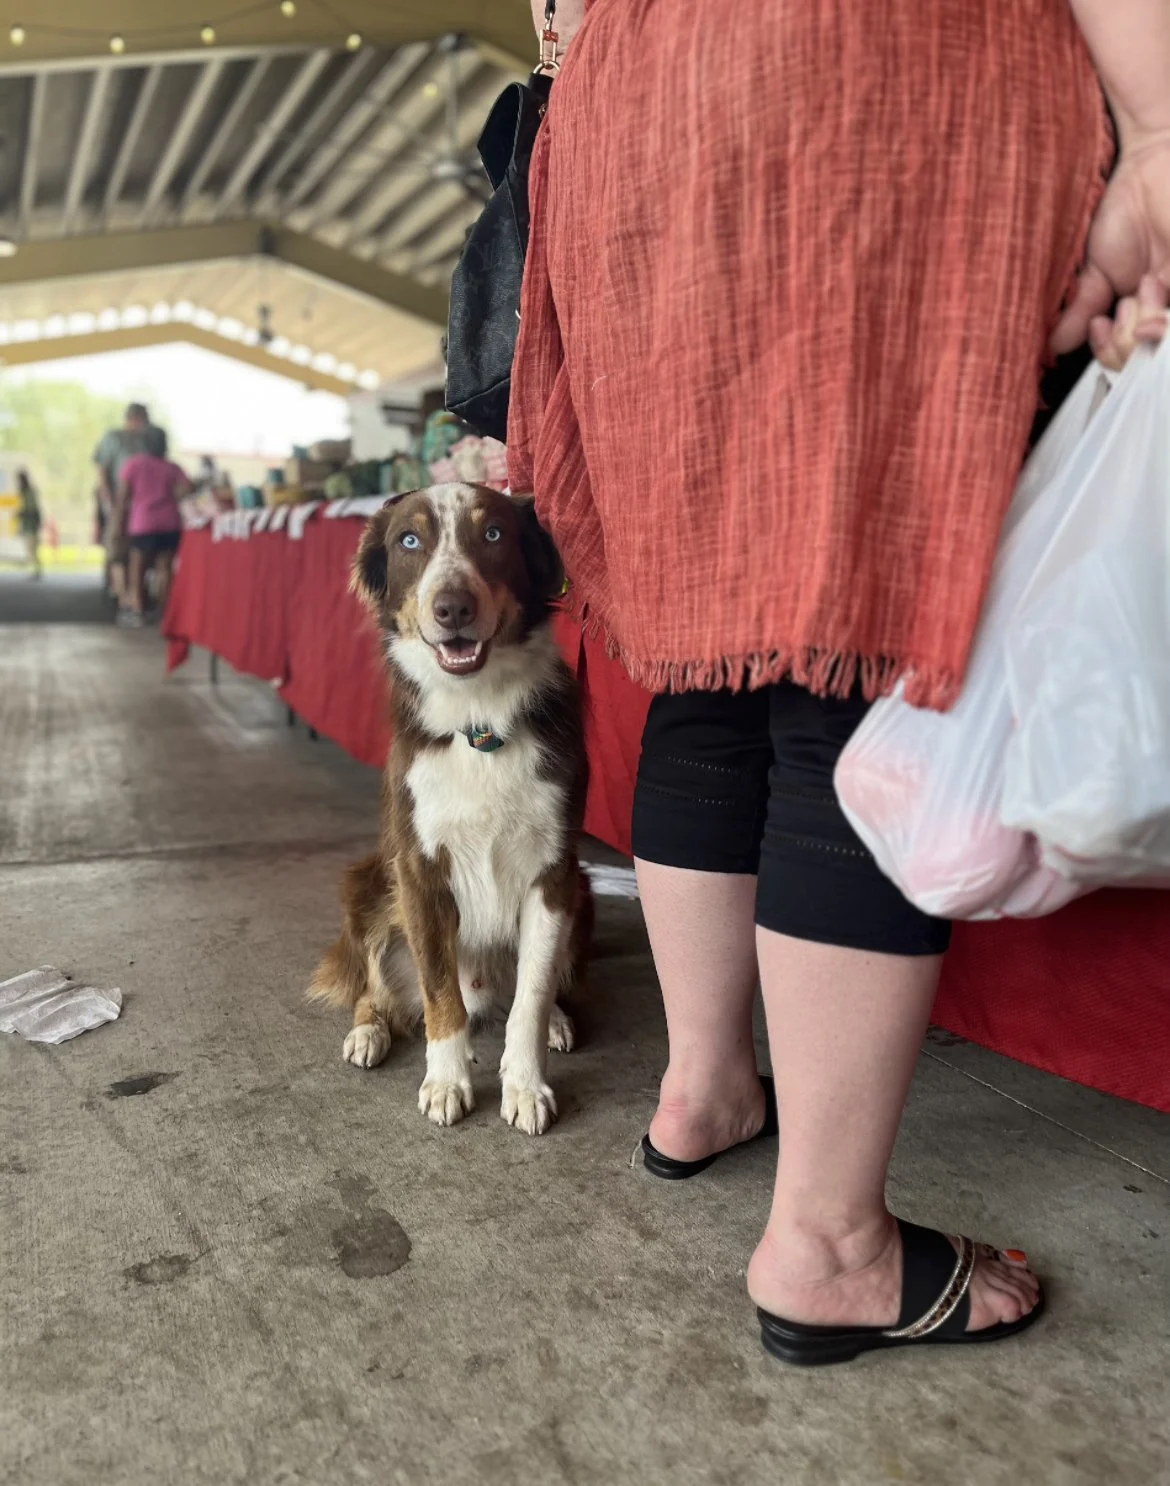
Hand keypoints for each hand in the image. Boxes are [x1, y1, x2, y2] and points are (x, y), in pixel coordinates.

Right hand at [1051, 133, 1169, 353]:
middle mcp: (1164, 304)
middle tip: (1121, 308)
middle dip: (1128, 343)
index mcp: (1143, 308)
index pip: (1131, 353)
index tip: (1100, 327)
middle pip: (1147, 355)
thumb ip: (1078, 310)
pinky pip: (1169, 319)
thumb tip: (1054, 346)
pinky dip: (1158, 314)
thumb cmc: (1125, 208)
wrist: (1150, 162)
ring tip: (1142, 286)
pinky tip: (1151, 285)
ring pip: (1162, 339)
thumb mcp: (1095, 270)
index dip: (1114, 353)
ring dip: (1144, 325)